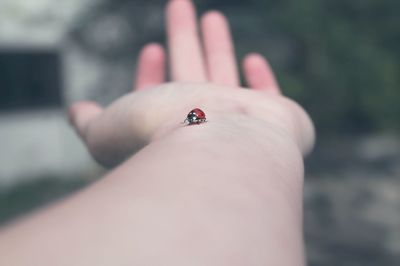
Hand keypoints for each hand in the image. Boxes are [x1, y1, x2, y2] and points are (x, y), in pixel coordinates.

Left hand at [69, 0, 314, 166]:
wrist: (223, 154)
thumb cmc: (164, 140)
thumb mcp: (107, 130)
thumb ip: (90, 122)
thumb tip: (76, 112)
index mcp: (170, 123)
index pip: (157, 93)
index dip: (149, 73)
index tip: (149, 49)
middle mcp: (204, 120)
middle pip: (191, 68)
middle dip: (184, 38)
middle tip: (179, 6)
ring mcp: (240, 119)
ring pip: (225, 71)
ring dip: (216, 45)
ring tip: (212, 17)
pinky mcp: (278, 120)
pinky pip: (269, 95)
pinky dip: (262, 79)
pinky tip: (254, 60)